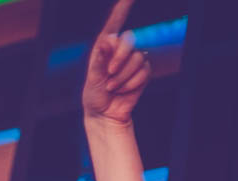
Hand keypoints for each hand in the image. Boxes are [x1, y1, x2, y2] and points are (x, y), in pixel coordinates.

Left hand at [82, 0, 149, 125]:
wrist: (104, 113)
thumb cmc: (94, 95)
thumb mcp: (93, 78)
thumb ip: (100, 60)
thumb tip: (106, 42)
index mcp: (104, 47)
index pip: (114, 23)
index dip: (123, 8)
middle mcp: (119, 51)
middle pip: (129, 40)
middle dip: (120, 58)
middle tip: (110, 74)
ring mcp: (133, 60)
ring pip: (137, 58)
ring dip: (124, 76)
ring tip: (112, 87)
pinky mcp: (142, 72)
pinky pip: (144, 71)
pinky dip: (132, 83)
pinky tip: (123, 91)